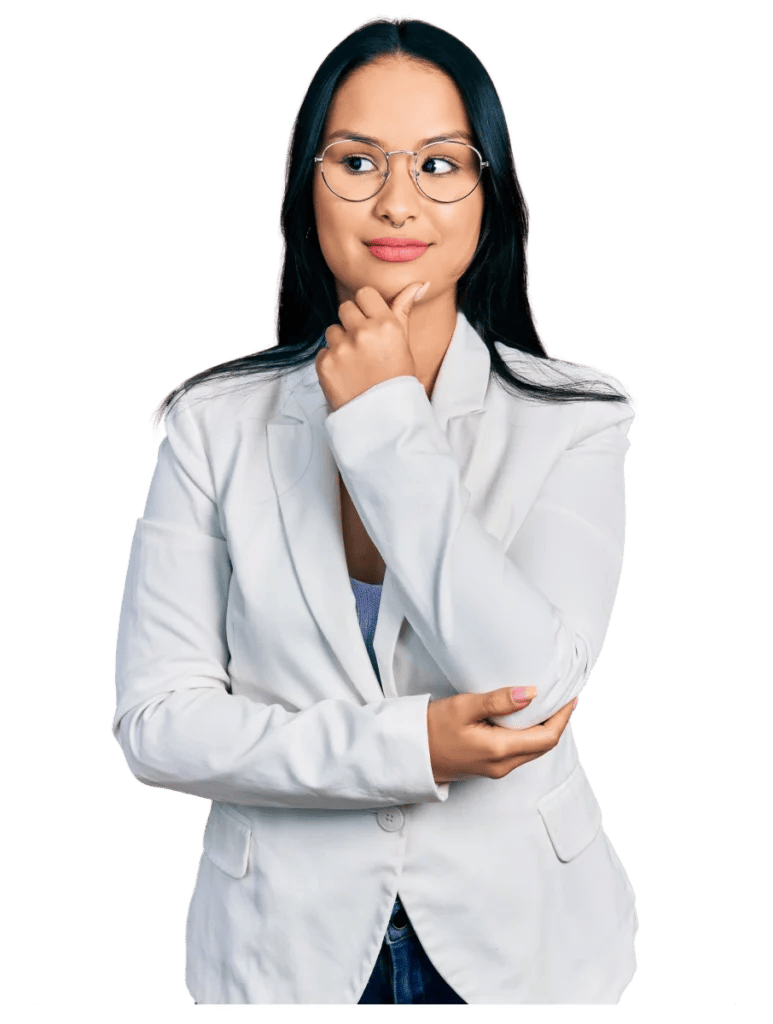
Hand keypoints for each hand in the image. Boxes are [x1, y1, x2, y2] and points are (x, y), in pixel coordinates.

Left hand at [316, 282, 426, 411]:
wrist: (383, 418)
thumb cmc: (397, 380)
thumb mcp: (404, 344)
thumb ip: (403, 310)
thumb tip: (419, 283)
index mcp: (386, 325)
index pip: (364, 293)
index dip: (366, 307)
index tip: (371, 322)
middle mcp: (363, 332)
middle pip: (345, 308)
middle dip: (352, 323)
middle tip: (364, 346)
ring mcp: (342, 348)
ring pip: (332, 330)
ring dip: (340, 342)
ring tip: (355, 364)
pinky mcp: (325, 364)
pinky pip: (323, 351)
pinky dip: (332, 362)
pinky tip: (346, 375)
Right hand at [427, 687, 577, 783]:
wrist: (410, 754)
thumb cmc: (431, 729)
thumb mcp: (463, 707)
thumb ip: (498, 700)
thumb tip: (531, 693)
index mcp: (500, 750)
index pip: (548, 737)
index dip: (563, 717)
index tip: (570, 696)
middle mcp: (503, 765)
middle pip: (544, 745)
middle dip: (558, 722)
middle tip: (563, 697)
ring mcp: (497, 769)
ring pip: (533, 749)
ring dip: (545, 729)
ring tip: (549, 704)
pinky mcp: (490, 767)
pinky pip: (520, 752)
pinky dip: (530, 735)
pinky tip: (526, 718)